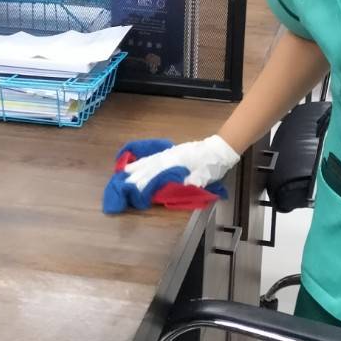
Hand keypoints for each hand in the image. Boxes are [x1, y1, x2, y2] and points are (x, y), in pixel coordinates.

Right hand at [122, 135, 238, 194]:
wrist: (218, 149)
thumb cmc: (211, 165)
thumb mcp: (204, 176)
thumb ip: (191, 181)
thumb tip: (178, 186)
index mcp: (176, 164)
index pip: (156, 174)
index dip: (144, 183)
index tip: (133, 190)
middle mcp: (170, 158)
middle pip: (149, 167)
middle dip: (135, 176)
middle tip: (121, 183)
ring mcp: (170, 154)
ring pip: (150, 160)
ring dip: (136, 167)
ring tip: (124, 172)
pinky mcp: (171, 152)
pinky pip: (154, 156)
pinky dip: (144, 160)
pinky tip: (138, 162)